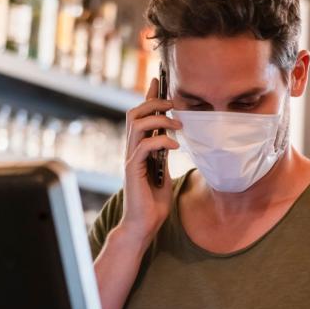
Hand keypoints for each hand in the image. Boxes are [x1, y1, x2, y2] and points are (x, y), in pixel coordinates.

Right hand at [121, 77, 181, 242]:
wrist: (143, 226)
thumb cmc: (153, 204)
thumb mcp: (163, 173)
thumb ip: (163, 156)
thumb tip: (172, 140)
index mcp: (138, 149)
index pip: (140, 115)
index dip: (148, 97)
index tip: (159, 81)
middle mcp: (131, 150)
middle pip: (135, 113)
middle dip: (154, 102)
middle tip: (173, 102)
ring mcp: (131, 159)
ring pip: (137, 124)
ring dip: (160, 119)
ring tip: (179, 124)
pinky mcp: (133, 170)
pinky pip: (144, 146)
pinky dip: (161, 141)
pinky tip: (176, 145)